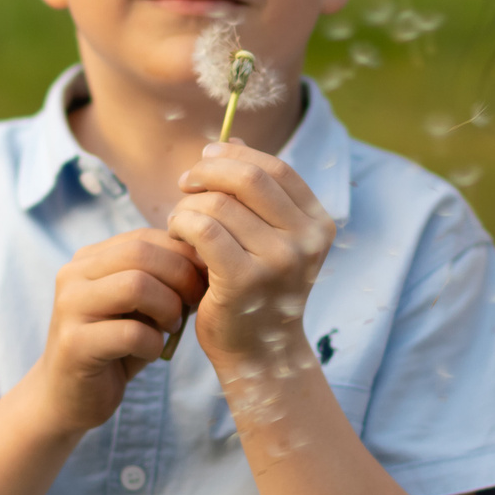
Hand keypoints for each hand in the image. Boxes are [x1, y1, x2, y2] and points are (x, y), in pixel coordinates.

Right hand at [35, 230, 206, 433]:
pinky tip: (153, 352)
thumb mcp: (137, 306)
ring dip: (168, 307)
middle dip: (180, 276)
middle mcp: (73, 275)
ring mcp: (69, 307)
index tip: (204, 278)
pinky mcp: (74, 343)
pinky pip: (130, 332)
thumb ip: (159, 279)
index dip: (182, 253)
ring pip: (135, 285)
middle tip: (194, 302)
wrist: (69, 396)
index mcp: (88, 260)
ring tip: (172, 326)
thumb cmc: (114, 348)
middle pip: (139, 254)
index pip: (142, 237)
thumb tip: (205, 259)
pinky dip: (154, 343)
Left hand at [169, 140, 334, 367]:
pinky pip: (203, 229)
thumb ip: (255, 194)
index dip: (236, 156)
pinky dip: (181, 225)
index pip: (276, 169)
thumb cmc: (257, 290)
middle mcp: (305, 241)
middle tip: (185, 184)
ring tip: (179, 222)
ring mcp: (278, 261)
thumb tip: (232, 140)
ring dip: (188, 206)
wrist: (258, 354)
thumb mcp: (268, 239)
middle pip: (248, 178)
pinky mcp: (244, 280)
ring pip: (219, 204)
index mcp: (318, 224)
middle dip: (208, 172)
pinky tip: (176, 237)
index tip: (206, 159)